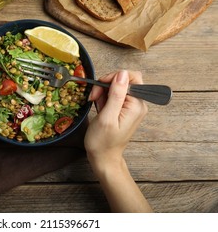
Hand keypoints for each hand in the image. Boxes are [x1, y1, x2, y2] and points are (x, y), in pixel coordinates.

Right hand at [84, 70, 151, 211]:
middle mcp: (137, 104)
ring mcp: (131, 106)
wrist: (103, 158)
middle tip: (94, 97)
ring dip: (103, 91)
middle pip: (123, 80)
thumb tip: (122, 74)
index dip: (114, 77)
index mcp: (137, 105)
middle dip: (106, 84)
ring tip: (95, 103)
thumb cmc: (103, 142)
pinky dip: (104, 97)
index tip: (100, 86)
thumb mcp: (107, 117)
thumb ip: (116, 95)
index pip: (131, 77)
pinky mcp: (123, 109)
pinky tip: (98, 107)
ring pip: (117, 86)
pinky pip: (114, 95)